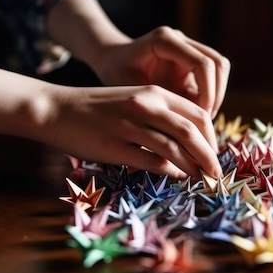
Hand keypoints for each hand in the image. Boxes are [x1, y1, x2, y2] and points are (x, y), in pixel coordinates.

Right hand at [45, 84, 222, 179]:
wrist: (57, 109)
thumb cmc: (97, 108)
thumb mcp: (132, 100)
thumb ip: (160, 116)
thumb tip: (189, 142)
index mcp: (153, 93)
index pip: (197, 114)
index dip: (211, 136)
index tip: (213, 152)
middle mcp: (145, 106)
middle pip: (192, 130)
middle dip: (209, 154)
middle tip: (215, 173)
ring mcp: (130, 126)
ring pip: (175, 148)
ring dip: (193, 167)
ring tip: (200, 179)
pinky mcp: (116, 146)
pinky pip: (152, 161)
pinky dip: (169, 171)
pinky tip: (175, 176)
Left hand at [93, 26, 230, 117]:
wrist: (109, 58)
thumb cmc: (114, 73)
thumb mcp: (129, 90)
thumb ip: (155, 104)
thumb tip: (179, 131)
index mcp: (164, 41)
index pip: (203, 64)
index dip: (208, 92)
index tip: (201, 116)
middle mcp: (180, 39)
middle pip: (218, 63)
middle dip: (216, 94)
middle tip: (205, 122)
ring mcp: (188, 48)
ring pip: (219, 69)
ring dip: (216, 96)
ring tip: (201, 121)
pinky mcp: (190, 61)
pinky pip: (211, 78)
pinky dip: (209, 97)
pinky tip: (194, 116)